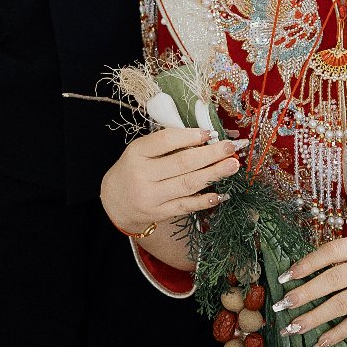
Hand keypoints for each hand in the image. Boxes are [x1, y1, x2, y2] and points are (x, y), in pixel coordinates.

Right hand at [100, 127, 239, 237]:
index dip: (190, 136)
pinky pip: (185, 206)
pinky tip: (219, 194)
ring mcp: (151, 197)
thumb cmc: (134, 169)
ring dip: (213, 174)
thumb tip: (204, 137)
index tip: (209, 133)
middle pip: (182, 163)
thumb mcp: (141, 150)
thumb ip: (167, 143)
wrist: (114, 201)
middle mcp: (142, 175)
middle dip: (210, 155)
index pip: (166, 140)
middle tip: (231, 148)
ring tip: (232, 166)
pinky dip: (203, 200)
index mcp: (137, 153)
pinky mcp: (158, 213)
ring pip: (187, 184)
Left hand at [272, 235, 346, 346]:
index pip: (329, 251)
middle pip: (331, 279)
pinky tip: (318, 343)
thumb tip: (304, 275)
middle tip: (281, 305)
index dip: (306, 264)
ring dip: (313, 318)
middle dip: (303, 294)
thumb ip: (344, 258)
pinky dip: (335, 334)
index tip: (285, 276)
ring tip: (293, 327)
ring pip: (339, 304)